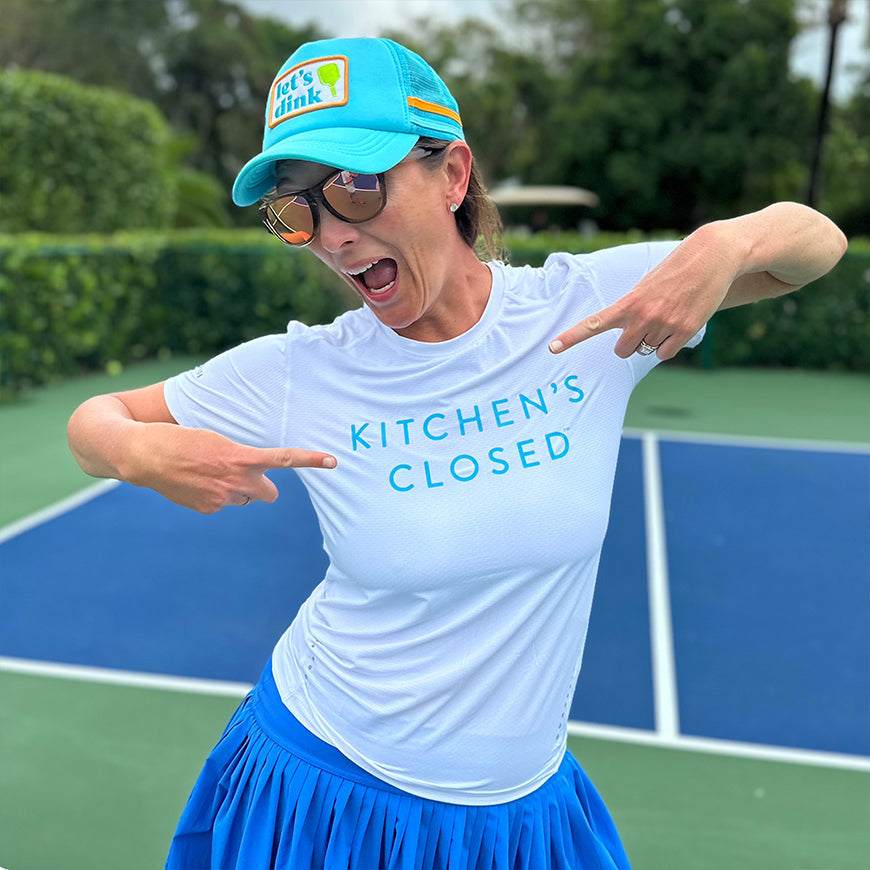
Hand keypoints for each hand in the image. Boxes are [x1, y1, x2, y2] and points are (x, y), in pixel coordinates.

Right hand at [125, 424, 335, 513]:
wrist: (141, 454)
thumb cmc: (180, 438)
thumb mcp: (215, 440)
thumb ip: (239, 459)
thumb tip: (249, 476)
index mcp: (240, 458)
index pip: (284, 460)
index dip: (310, 459)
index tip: (333, 461)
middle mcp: (236, 482)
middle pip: (268, 493)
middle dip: (263, 489)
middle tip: (248, 476)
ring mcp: (222, 499)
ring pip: (242, 498)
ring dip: (235, 490)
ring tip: (208, 473)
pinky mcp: (207, 508)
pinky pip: (221, 503)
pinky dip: (213, 495)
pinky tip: (193, 482)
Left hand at [548, 229, 737, 359]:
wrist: (712, 256)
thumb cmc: (674, 270)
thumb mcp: (645, 285)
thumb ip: (632, 308)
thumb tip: (628, 332)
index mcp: (629, 302)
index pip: (594, 323)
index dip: (572, 337)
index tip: (552, 348)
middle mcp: (643, 316)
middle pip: (623, 350)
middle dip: (629, 344)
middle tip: (641, 329)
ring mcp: (665, 324)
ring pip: (646, 351)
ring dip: (653, 341)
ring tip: (667, 317)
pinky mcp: (686, 330)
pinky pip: (665, 353)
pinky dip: (669, 346)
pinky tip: (678, 325)